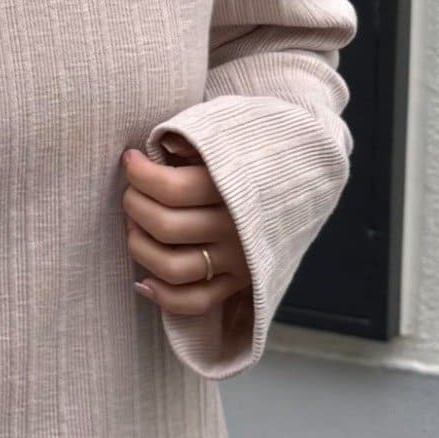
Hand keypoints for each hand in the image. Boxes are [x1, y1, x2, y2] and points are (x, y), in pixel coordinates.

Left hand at [121, 137, 252, 326]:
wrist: (307, 182)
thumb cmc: (256, 157)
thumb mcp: (234, 136)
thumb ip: (198, 139)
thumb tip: (163, 145)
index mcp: (237, 188)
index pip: (172, 188)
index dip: (139, 173)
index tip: (131, 160)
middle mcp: (237, 230)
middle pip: (166, 226)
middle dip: (134, 205)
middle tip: (132, 192)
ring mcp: (237, 261)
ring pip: (172, 268)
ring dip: (140, 247)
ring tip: (134, 227)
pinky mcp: (237, 284)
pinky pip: (193, 302)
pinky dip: (162, 297)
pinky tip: (143, 281)